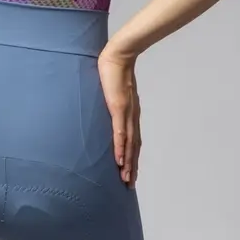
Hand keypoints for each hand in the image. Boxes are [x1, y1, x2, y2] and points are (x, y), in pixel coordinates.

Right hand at [97, 45, 140, 186]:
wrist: (118, 56)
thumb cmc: (113, 69)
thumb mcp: (113, 89)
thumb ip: (111, 99)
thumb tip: (105, 105)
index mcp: (131, 112)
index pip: (134, 139)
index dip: (133, 156)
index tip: (131, 171)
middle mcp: (132, 116)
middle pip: (134, 146)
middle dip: (132, 166)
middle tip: (130, 184)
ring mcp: (126, 113)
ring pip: (129, 144)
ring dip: (128, 163)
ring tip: (126, 179)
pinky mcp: (118, 108)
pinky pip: (120, 132)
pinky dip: (120, 148)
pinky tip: (119, 160)